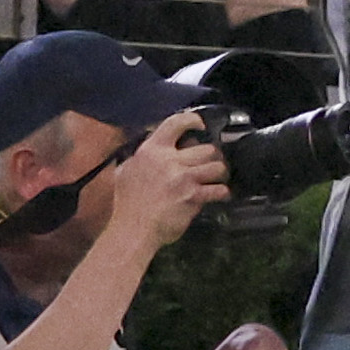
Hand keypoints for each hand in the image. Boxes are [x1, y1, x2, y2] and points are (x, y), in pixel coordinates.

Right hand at [95, 110, 233, 254]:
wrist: (133, 230)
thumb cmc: (128, 204)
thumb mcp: (126, 172)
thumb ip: (141, 157)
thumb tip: (152, 147)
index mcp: (151, 151)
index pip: (175, 123)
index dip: (192, 120)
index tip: (200, 124)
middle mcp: (168, 161)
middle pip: (206, 148)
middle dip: (212, 157)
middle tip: (210, 163)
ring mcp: (183, 178)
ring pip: (217, 166)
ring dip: (220, 173)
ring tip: (217, 178)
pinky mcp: (193, 196)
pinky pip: (219, 189)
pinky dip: (222, 192)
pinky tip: (220, 194)